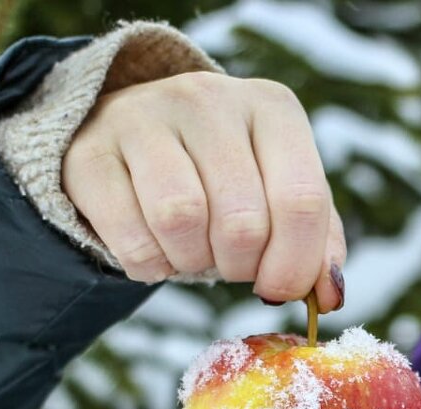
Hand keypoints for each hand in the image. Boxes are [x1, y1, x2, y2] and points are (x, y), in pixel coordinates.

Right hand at [62, 72, 345, 310]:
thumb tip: (329, 297)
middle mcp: (210, 98)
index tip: (278, 287)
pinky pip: (131, 236)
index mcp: (273, 108)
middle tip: (230, 263)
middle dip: (240, 266)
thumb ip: (316, 244)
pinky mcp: (91, 150)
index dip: (295, 264)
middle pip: (243, 222)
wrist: (132, 144)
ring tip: (192, 252)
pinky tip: (155, 251)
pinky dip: (148, 265)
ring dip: (192, 263)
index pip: (303, 202)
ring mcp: (144, 115)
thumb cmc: (224, 181)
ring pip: (181, 220)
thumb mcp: (279, 196)